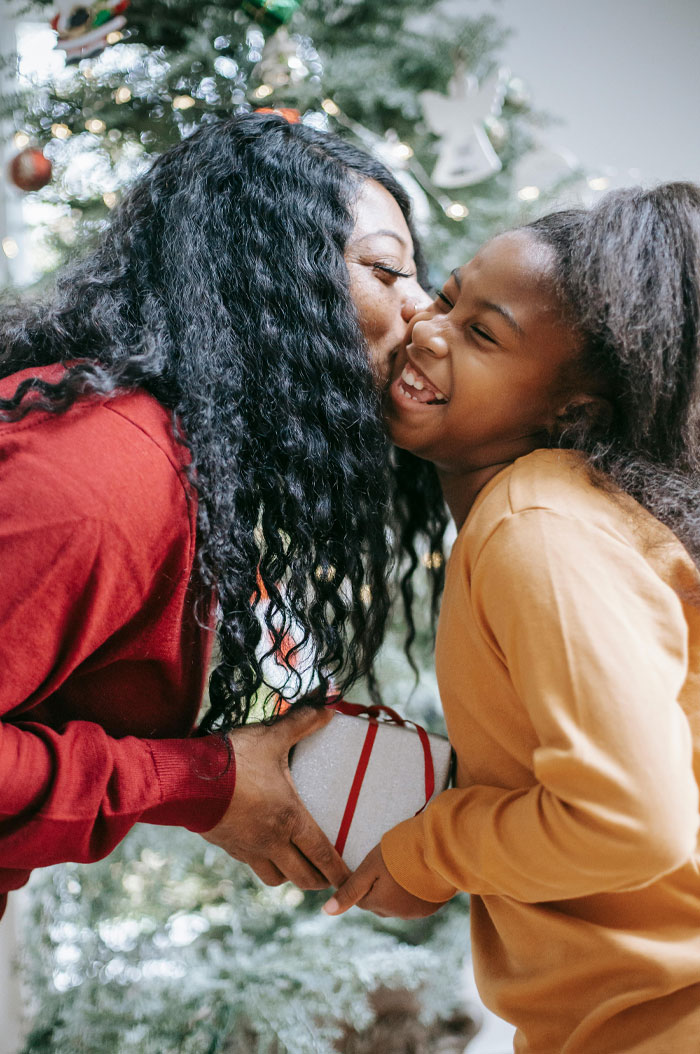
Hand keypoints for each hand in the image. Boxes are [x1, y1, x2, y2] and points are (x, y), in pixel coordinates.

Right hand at [202, 705, 349, 890]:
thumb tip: (328, 709)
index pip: (321, 854)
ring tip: (296, 864)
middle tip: (327, 877)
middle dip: (319, 880)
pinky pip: (251, 865)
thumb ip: (301, 724)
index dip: (338, 871)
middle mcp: (271, 841)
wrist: (185, 781)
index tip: (349, 882)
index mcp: (290, 818)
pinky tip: (264, 850)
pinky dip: (263, 863)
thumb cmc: (233, 761)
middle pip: (302, 877)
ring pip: (275, 878)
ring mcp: (248, 848)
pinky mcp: (228, 846)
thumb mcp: (271, 738)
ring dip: (289, 875)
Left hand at [322, 844, 445, 918]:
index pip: (362, 899)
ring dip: (397, 892)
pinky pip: (416, 903)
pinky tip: (419, 874)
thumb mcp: (370, 867)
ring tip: (405, 868)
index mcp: (380, 904)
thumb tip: (326, 911)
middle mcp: (398, 914)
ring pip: (398, 905)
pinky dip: (414, 893)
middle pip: (380, 904)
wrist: (439, 849)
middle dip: (380, 889)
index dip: (364, 882)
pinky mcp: (432, 907)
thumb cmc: (400, 854)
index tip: (372, 866)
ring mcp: (417, 912)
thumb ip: (350, 890)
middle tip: (388, 866)